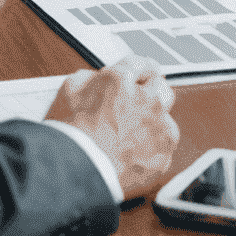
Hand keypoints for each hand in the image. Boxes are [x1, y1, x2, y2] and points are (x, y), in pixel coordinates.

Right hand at [46, 58, 180, 196]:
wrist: (78, 172)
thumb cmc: (70, 136)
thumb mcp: (69, 91)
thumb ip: (88, 79)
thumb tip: (94, 80)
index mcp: (122, 80)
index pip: (139, 63)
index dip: (138, 70)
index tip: (139, 75)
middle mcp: (145, 99)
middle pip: (159, 85)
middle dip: (150, 92)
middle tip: (136, 103)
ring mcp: (157, 126)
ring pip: (166, 116)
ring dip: (153, 121)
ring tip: (132, 135)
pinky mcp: (163, 152)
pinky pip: (165, 145)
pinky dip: (154, 148)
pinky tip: (136, 153)